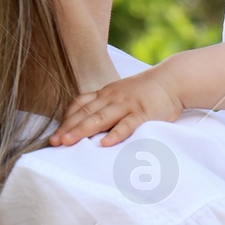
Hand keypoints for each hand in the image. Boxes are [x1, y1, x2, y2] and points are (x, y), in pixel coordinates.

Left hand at [49, 67, 184, 147]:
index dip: (66, 119)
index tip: (54, 134)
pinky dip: (115, 134)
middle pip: (85, 114)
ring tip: (68, 142)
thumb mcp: (120, 94)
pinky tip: (105, 144)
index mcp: (105, 94)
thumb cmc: (145, 91)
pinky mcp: (143, 114)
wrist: (171, 80)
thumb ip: (105, 106)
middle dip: (68, 128)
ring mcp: (127, 105)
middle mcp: (112, 98)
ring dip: (82, 130)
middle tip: (53, 142)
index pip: (80, 105)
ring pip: (100, 119)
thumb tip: (86, 124)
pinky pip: (127, 124)